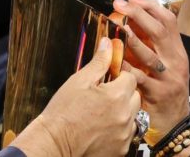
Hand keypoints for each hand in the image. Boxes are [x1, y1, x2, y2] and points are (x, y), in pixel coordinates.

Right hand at [12, 37, 139, 156]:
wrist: (54, 144)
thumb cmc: (63, 113)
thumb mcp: (79, 81)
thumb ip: (99, 62)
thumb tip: (108, 44)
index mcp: (117, 96)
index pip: (131, 78)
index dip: (119, 77)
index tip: (109, 80)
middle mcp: (125, 115)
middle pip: (135, 97)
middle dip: (124, 94)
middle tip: (104, 97)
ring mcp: (124, 134)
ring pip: (133, 116)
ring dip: (123, 112)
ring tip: (102, 114)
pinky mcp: (120, 150)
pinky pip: (127, 135)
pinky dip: (119, 130)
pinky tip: (102, 129)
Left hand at [113, 0, 189, 138]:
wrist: (175, 124)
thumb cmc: (165, 90)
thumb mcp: (166, 66)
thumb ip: (153, 47)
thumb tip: (131, 22)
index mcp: (177, 51)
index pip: (169, 20)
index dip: (151, 6)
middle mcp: (176, 61)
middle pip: (160, 32)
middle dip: (140, 15)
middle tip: (121, 4)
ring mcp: (169, 78)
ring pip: (150, 55)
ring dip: (133, 39)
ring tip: (118, 27)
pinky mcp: (159, 94)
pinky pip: (141, 79)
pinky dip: (127, 68)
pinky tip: (115, 61)